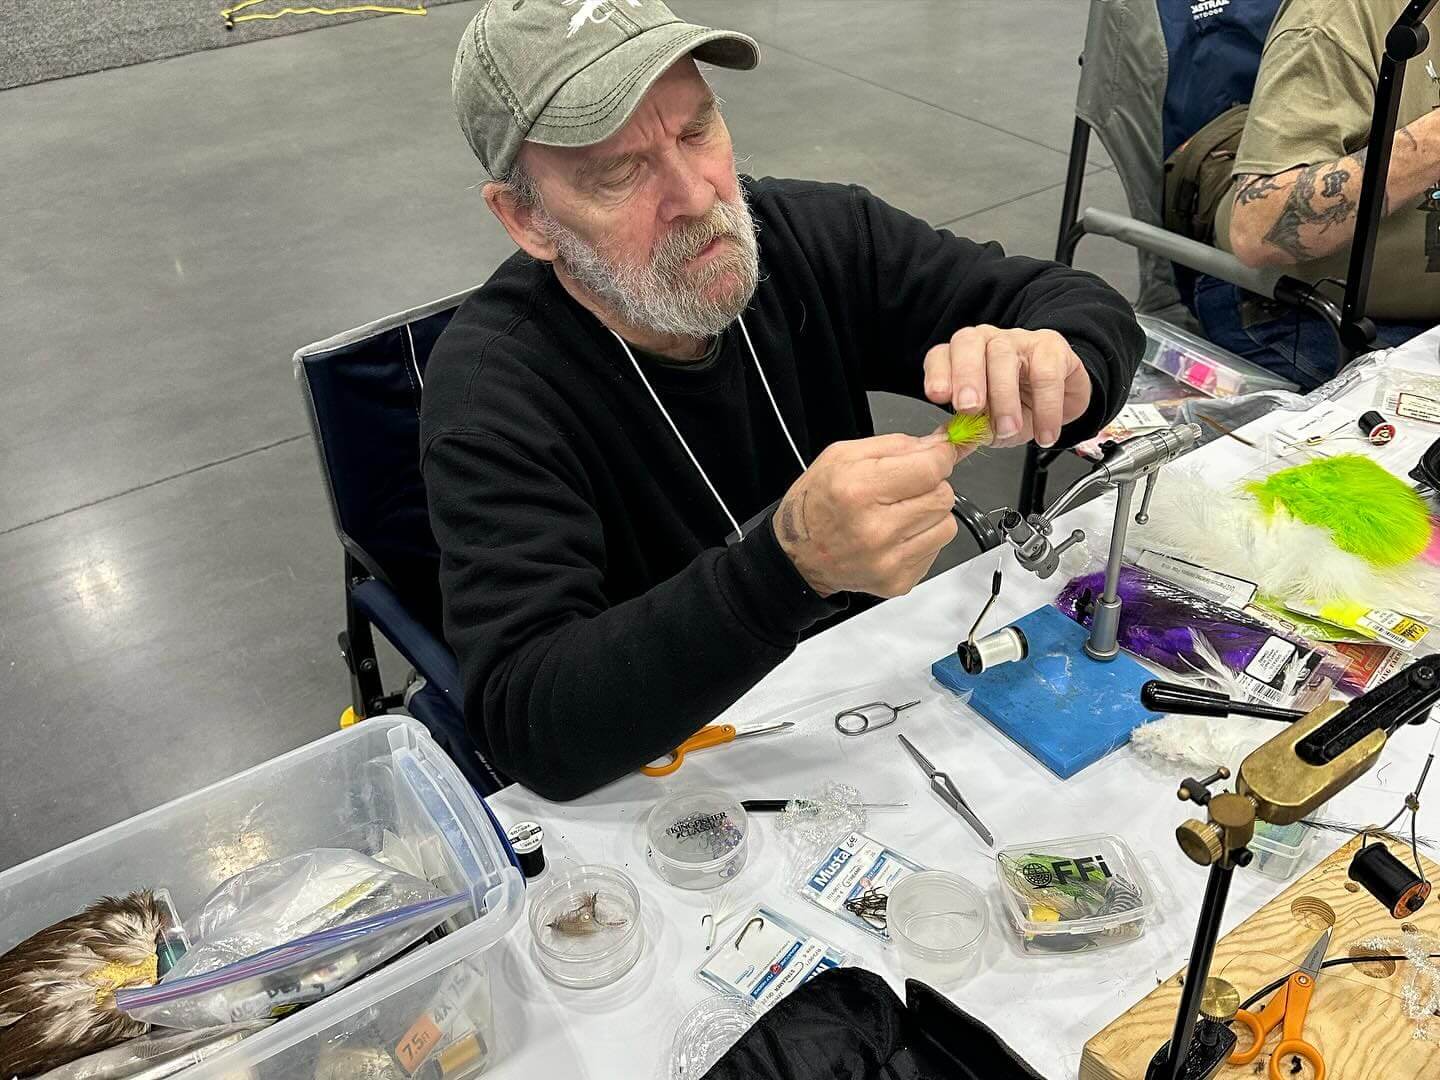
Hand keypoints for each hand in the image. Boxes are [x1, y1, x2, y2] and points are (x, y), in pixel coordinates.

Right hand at [773, 432, 959, 598]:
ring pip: (946, 526)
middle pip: (943, 497)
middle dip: (931, 486)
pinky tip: (896, 536)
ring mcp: (888, 560)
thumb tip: (942, 444)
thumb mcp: (842, 456)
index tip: (937, 456)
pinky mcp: (897, 581)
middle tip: (905, 489)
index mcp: (859, 490)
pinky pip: (935, 550)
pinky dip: (922, 539)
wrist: (797, 556)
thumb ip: (897, 445)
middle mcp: (875, 529)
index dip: (940, 457)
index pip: (930, 469)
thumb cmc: (816, 504)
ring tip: (899, 514)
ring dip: (929, 515)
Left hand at [923, 326, 1091, 448]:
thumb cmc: (1016, 406)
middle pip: (968, 345)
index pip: (940, 356)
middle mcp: (985, 342)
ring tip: (1008, 428)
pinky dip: (1046, 408)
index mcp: (961, 357)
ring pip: (1003, 356)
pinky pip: (1046, 374)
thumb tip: (945, 444)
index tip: (938, 396)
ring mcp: (1017, 340)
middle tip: (969, 408)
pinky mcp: (1051, 347)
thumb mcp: (987, 422)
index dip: (938, 373)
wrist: (1059, 399)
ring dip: (1004, 397)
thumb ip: (966, 429)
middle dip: (966, 377)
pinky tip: (1044, 432)